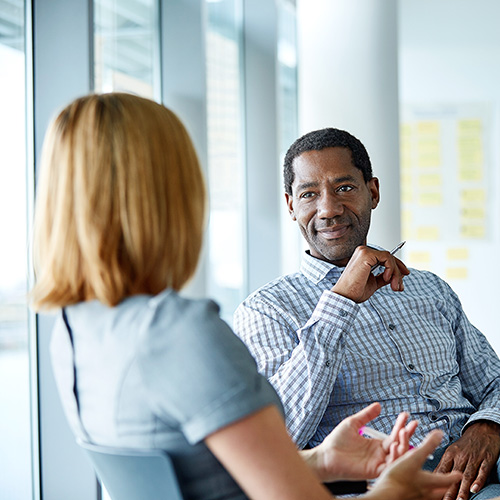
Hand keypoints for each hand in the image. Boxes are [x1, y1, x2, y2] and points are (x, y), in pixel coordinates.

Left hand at [303, 402, 417, 481]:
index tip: (406, 415)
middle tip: (413, 424)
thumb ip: (366, 415)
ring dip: (403, 444)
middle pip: (399, 445)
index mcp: (376, 444)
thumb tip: (378, 405)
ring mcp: (378, 463)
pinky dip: (395, 457)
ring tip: (404, 432)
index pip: (393, 435)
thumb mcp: (353, 423)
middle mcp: (380, 454)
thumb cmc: (337, 441)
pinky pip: (389, 466)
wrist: (326, 455)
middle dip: (407, 434)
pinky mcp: (374, 471)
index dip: (400, 425)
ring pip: (398, 456)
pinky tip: (396, 446)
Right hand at [332, 245, 409, 302]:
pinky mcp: (366, 254)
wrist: (345, 296)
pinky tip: (387, 279)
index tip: (405, 275)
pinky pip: (387, 258)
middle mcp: (363, 251)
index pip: (385, 257)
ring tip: (395, 286)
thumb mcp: (374, 282)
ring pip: (389, 258)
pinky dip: (391, 269)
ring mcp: (364, 251)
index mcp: (363, 257)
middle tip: (400, 286)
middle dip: (398, 272)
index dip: (397, 266)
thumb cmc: (355, 291)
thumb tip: (397, 274)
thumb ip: (384, 277)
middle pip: (389, 257)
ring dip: (396, 273)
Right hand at [366, 430, 462, 499]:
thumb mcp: (414, 457)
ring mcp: (415, 498)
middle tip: (447, 485)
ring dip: (431, 492)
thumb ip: (428, 445)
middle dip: (444, 487)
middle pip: (439, 492)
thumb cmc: (399, 477)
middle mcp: (424, 493)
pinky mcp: (405, 499)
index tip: (459, 475)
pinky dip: (416, 493)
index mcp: (429, 482)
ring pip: (428, 497)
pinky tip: (412, 492)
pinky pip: (414, 497)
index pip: (446, 479)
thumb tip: (439, 434)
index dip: (453, 476)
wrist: (386, 495)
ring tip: (431, 489)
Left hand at [434, 421, 499, 499]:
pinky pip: (482, 471)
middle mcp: (460, 456)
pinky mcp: (486, 459)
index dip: (437, 482)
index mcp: (450, 453)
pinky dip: (478, 480)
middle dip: (449, 490)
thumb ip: (445, 464)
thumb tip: (434, 477)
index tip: (432, 493)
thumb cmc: (465, 443)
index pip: (441, 470)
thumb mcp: (452, 450)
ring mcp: (473, 458)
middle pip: (453, 475)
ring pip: (467, 475)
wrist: (482, 429)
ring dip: (463, 489)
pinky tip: (474, 489)